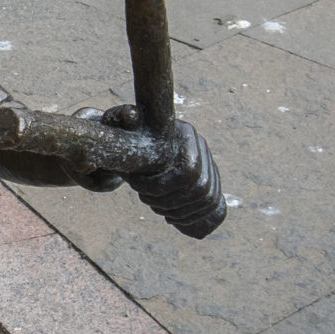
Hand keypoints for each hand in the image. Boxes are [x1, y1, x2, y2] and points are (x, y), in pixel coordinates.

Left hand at [125, 118, 224, 239]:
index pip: (188, 171)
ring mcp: (208, 164)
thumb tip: (130, 115)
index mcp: (186, 133)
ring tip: (156, 208)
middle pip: (200, 189)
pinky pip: (213, 204)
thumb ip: (124, 117)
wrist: (142, 140)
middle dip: (170, 201)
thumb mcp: (121, 122)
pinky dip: (192, 216)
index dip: (161, 185)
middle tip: (145, 200)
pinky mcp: (208, 181)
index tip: (135, 186)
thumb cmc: (128, 133)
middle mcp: (202, 148)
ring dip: (180, 210)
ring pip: (207, 199)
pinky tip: (172, 219)